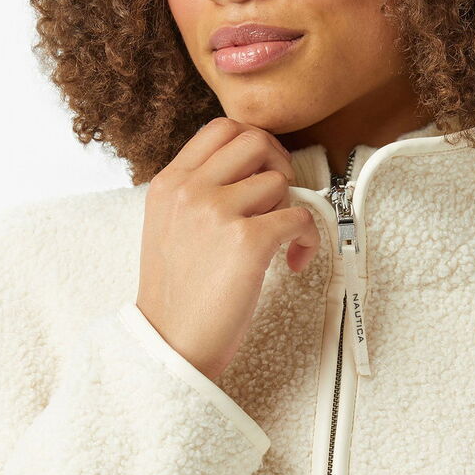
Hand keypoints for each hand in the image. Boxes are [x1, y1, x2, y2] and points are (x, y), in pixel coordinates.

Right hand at [135, 116, 321, 383]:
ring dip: (288, 209)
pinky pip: (299, 216)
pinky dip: (307, 238)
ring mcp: (217, 212)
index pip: (220, 129)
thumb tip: (248, 173)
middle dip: (278, 164)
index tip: (263, 171)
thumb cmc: (176, 295)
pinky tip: (294, 260)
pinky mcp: (247, 241)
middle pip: (254, 140)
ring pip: (279, 180)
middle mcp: (189, 190)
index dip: (253, 144)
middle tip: (280, 198)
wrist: (170, 345)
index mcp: (168, 183)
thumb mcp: (167, 227)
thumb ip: (196, 193)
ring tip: (279, 242)